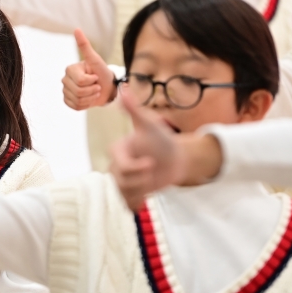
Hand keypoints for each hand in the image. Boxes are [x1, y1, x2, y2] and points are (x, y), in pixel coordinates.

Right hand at [62, 29, 115, 109]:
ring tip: (94, 92)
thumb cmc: (101, 72)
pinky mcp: (68, 101)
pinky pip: (75, 107)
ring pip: (78, 100)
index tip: (96, 76)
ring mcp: (65, 91)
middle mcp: (65, 80)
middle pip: (79, 92)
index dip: (92, 81)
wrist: (106, 87)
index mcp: (70, 69)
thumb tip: (76, 29)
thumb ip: (85, 46)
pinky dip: (86, 105)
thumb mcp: (95, 59)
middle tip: (96, 85)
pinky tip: (89, 99)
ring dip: (91, 98)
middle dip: (93, 90)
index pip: (81, 81)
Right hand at [110, 92, 185, 209]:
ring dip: (142, 191)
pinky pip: (126, 203)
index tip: (152, 164)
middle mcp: (116, 165)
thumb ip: (134, 109)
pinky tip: (147, 197)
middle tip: (155, 173)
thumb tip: (124, 88)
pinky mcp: (129, 192)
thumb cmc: (162, 139)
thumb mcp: (150, 124)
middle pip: (122, 182)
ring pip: (124, 194)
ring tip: (153, 182)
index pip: (121, 166)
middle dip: (141, 181)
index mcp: (118, 150)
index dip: (137, 168)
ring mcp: (122, 180)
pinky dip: (137, 202)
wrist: (175, 158)